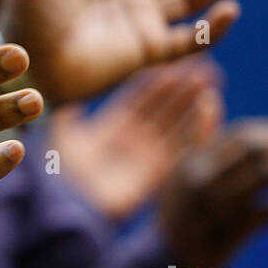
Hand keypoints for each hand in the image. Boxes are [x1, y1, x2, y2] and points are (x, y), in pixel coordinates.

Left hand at [51, 58, 222, 221]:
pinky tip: (210, 108)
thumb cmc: (56, 172)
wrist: (64, 205)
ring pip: (176, 127)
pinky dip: (198, 130)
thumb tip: (68, 99)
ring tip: (212, 82)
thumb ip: (67, 115)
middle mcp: (130, 144)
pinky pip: (182, 149)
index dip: (157, 81)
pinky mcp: (156, 175)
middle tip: (204, 66)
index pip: (138, 99)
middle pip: (162, 110)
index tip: (174, 62)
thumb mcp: (59, 135)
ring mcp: (144, 159)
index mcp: (107, 131)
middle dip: (182, 88)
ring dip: (194, 105)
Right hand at [158, 118, 267, 267]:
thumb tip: (211, 97)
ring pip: (267, 176)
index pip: (241, 135)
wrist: (165, 266)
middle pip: (257, 151)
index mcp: (192, 159)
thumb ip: (197, 137)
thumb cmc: (178, 214)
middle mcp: (203, 178)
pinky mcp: (229, 233)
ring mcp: (216, 205)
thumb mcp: (178, 172)